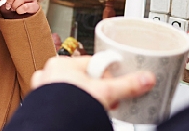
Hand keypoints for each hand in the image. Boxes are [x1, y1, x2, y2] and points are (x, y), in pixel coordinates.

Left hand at [31, 56, 155, 109]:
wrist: (55, 126)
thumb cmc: (71, 106)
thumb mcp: (105, 92)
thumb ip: (126, 85)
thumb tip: (146, 79)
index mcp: (63, 64)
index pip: (92, 63)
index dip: (106, 76)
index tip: (112, 87)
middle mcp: (49, 74)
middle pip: (81, 77)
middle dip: (93, 89)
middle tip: (103, 100)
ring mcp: (43, 90)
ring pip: (69, 90)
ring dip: (81, 98)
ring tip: (90, 108)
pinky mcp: (42, 106)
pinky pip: (59, 102)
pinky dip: (69, 107)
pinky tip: (78, 113)